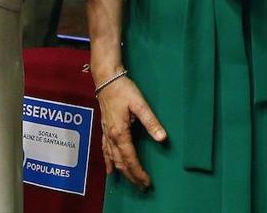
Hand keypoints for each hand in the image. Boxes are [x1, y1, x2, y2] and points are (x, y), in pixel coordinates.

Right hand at [97, 75, 166, 189]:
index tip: (147, 182)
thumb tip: (162, 138)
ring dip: (122, 172)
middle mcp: (111, 137)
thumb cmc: (123, 90)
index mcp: (120, 133)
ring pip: (113, 159)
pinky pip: (105, 151)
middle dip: (131, 176)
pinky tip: (109, 170)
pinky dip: (108, 162)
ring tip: (130, 182)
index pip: (130, 158)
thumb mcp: (140, 104)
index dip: (138, 172)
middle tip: (142, 187)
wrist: (106, 79)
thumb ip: (151, 122)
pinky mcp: (104, 129)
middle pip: (121, 163)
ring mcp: (106, 134)